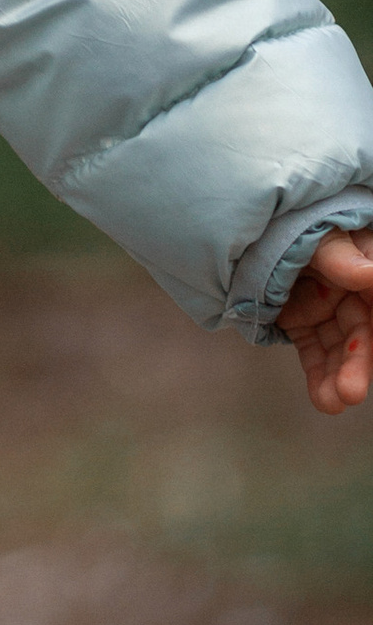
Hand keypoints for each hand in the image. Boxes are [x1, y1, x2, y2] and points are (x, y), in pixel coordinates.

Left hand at [278, 229, 372, 414]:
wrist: (263, 225)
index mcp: (366, 265)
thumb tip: (370, 274)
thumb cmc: (300, 220)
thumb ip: (341, 255)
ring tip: (333, 404)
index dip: (372, 331)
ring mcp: (329, 308)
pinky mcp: (304, 322)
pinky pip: (315, 352)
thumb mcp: (321, 233)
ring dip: (338, 377)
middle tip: (351, 392)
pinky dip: (319, 375)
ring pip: (339, 348)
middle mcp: (355, 291)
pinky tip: (323, 399)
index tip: (369, 345)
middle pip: (362, 331)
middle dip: (357, 364)